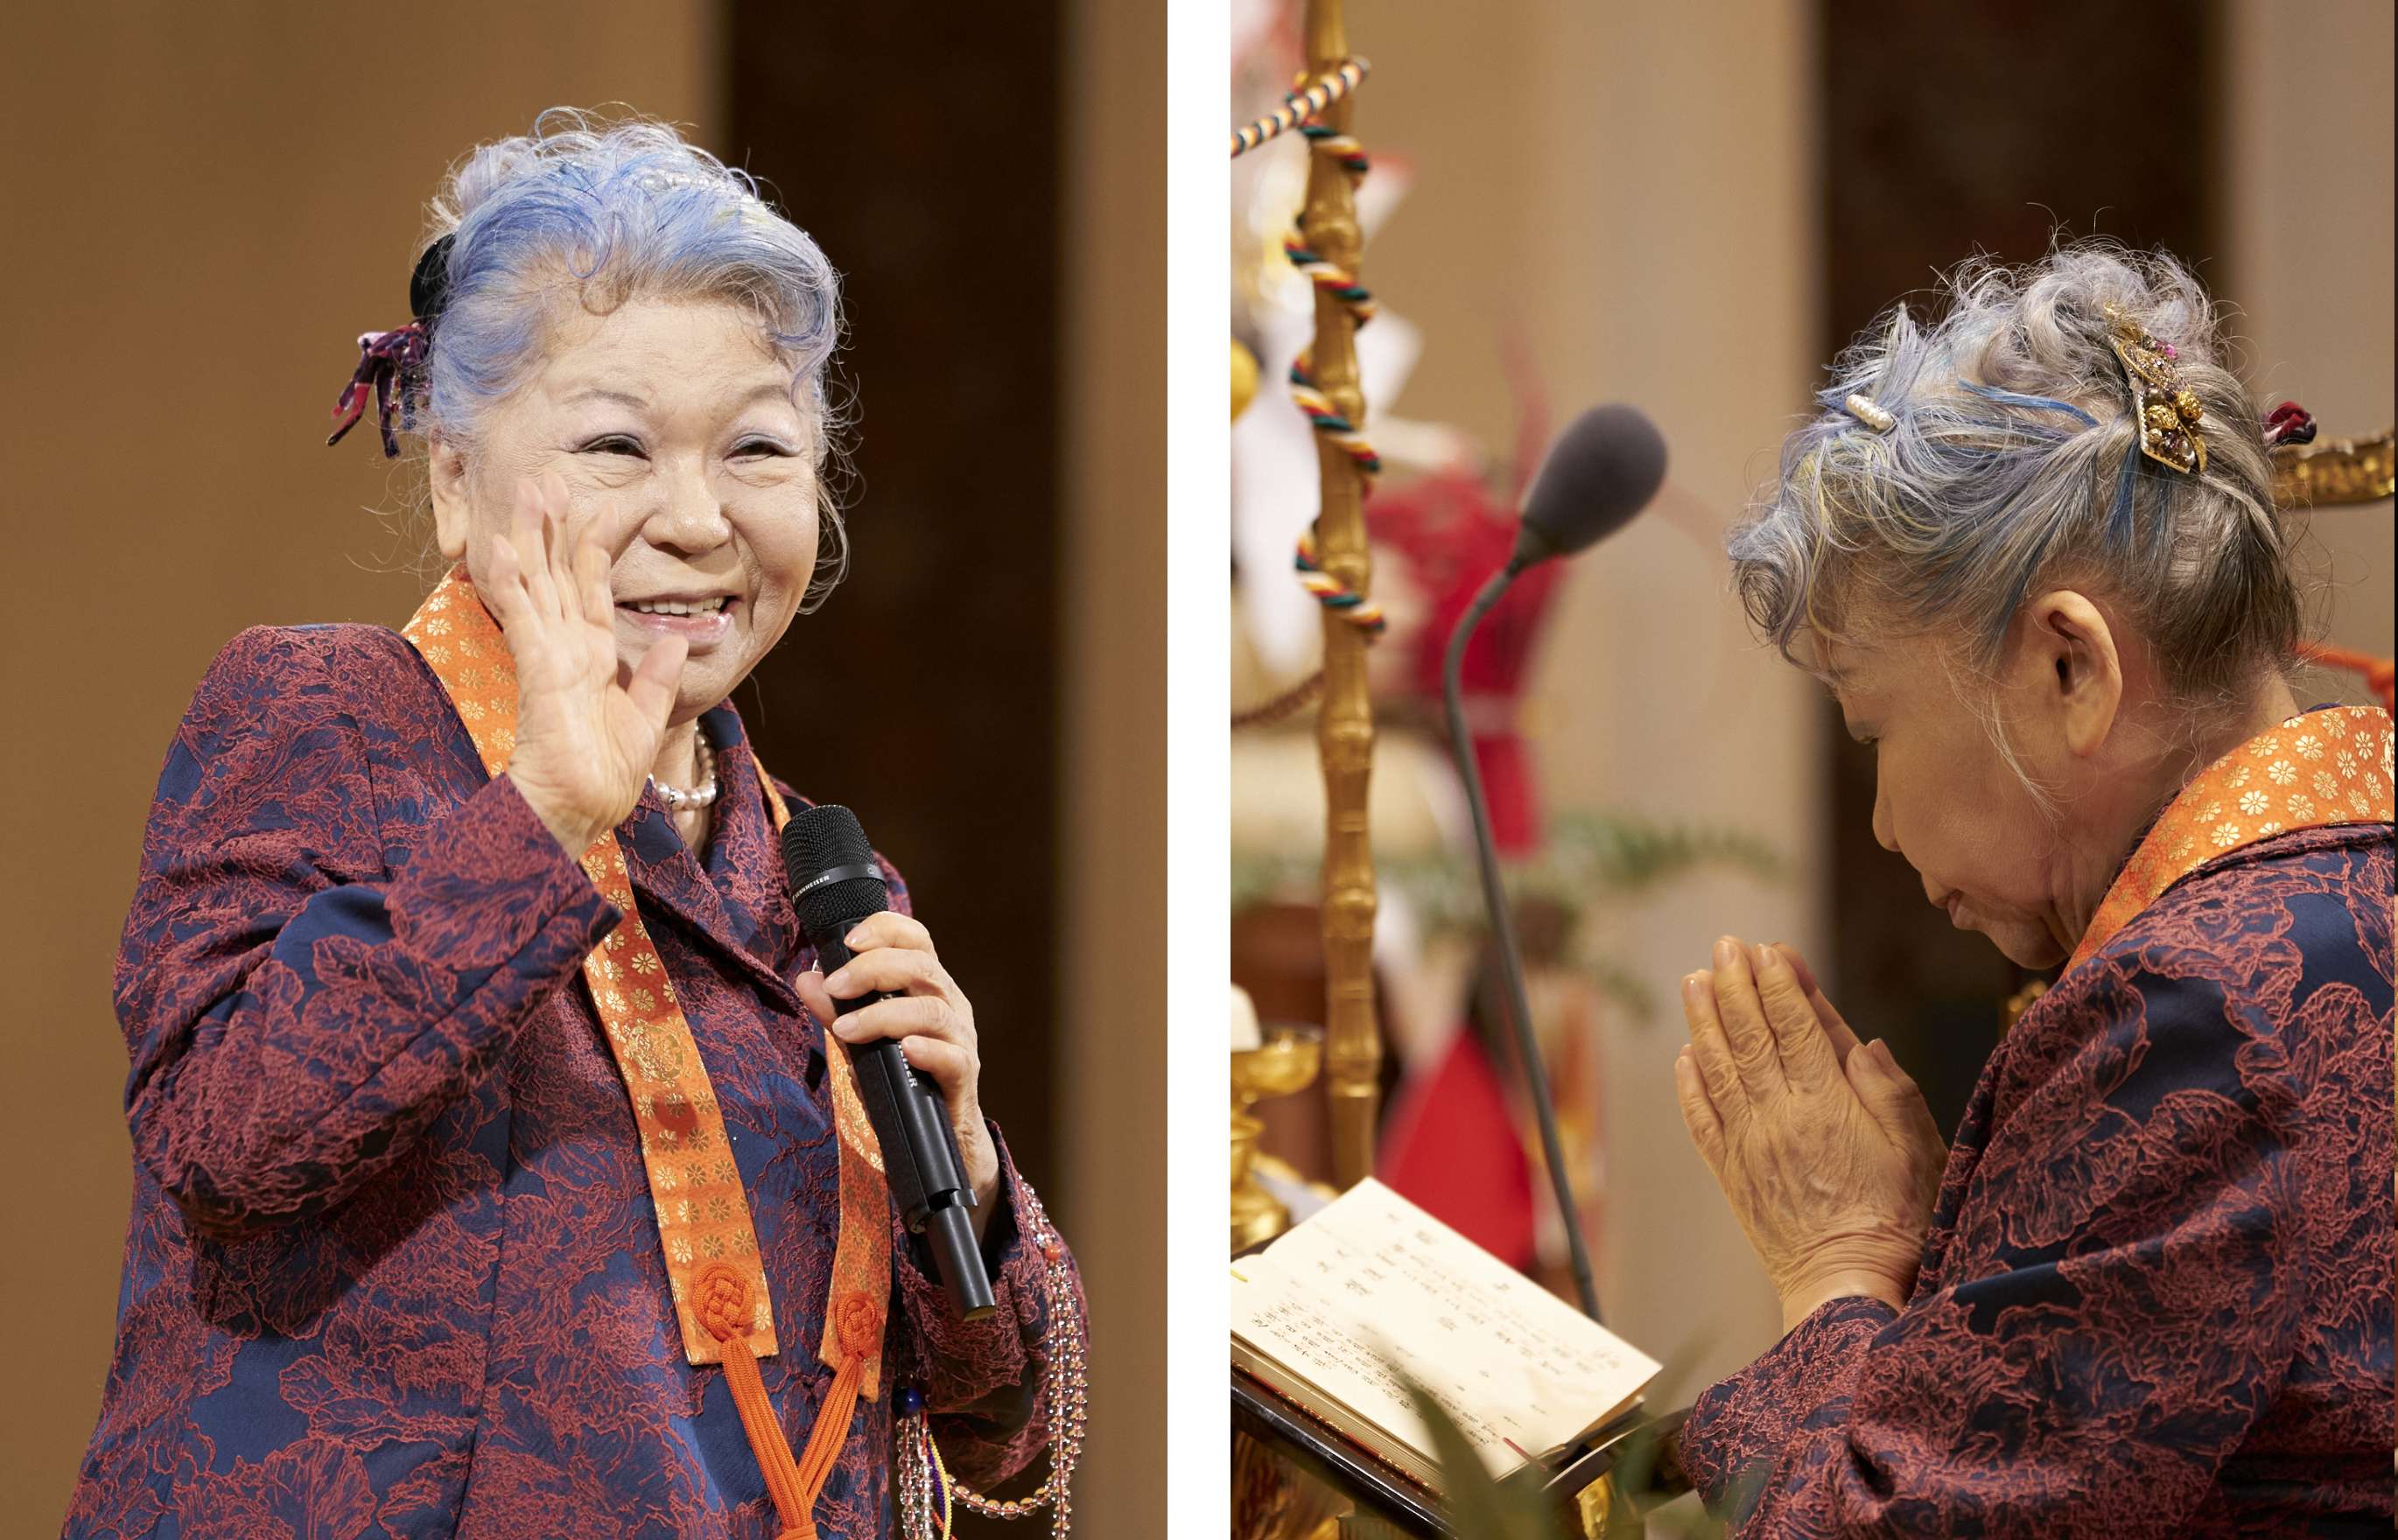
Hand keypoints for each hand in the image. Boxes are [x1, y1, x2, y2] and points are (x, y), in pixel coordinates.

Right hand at [486, 472, 686, 854]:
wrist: (579, 811)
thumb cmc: (604, 775)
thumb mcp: (645, 719)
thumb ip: (659, 679)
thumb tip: (679, 640)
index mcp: (593, 654)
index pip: (593, 586)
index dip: (598, 544)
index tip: (612, 501)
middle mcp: (567, 646)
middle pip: (555, 571)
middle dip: (550, 524)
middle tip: (545, 477)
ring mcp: (549, 654)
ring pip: (535, 581)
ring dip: (528, 535)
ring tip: (525, 490)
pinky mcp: (538, 669)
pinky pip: (523, 617)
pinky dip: (511, 582)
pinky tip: (502, 548)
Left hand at [794, 912, 1001, 1223]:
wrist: (937, 1139)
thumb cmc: (900, 1081)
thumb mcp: (861, 1043)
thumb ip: (837, 1012)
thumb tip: (806, 979)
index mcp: (927, 987)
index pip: (916, 939)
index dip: (886, 929)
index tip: (848, 940)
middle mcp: (949, 1005)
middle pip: (922, 966)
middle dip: (874, 970)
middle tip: (835, 987)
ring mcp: (960, 1040)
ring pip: (933, 1008)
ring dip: (884, 1014)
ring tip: (845, 1030)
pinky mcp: (963, 1076)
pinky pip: (952, 1056)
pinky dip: (926, 1050)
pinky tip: (903, 1050)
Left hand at [1672, 937, 1945, 1330]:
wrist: (1849, 1289)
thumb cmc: (1900, 1218)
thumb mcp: (1917, 1149)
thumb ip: (1890, 1091)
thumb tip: (1863, 1042)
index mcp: (1827, 1104)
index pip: (1796, 1027)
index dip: (1780, 984)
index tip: (1768, 948)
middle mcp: (1779, 1117)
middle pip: (1751, 1036)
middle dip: (1736, 985)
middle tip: (1725, 946)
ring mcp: (1749, 1145)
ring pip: (1719, 1068)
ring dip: (1704, 1020)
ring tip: (1694, 981)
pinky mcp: (1732, 1175)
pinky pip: (1702, 1119)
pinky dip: (1691, 1083)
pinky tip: (1685, 1056)